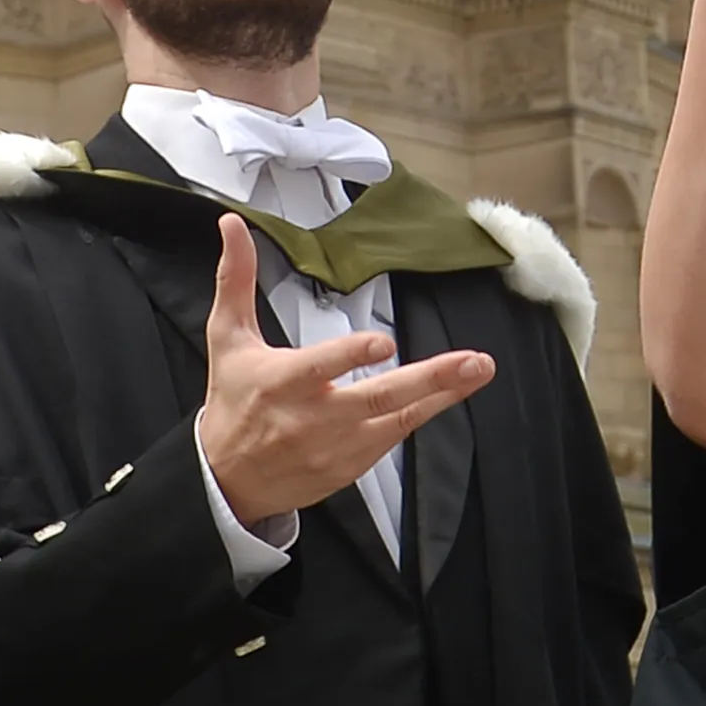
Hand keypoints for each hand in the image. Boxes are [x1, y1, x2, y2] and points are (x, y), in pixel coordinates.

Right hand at [194, 217, 491, 526]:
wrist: (229, 480)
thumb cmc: (234, 401)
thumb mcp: (227, 338)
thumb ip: (236, 279)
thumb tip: (233, 226)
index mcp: (281, 383)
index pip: (318, 367)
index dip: (350, 356)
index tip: (383, 344)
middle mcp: (312, 418)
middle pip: (376, 397)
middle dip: (429, 378)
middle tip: (470, 360)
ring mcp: (336, 446)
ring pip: (398, 420)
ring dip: (442, 394)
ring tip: (478, 370)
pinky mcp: (351, 466)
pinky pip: (395, 438)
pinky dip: (424, 413)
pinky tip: (453, 394)